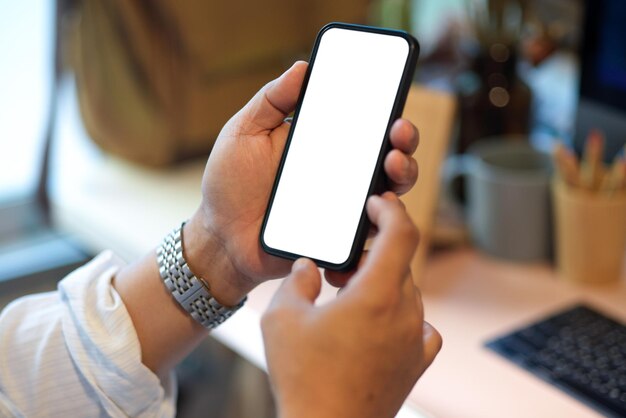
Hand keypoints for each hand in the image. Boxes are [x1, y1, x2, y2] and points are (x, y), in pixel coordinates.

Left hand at [185, 61, 419, 304]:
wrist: (220, 236)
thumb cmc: (230, 183)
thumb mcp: (244, 133)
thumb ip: (270, 100)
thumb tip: (303, 67)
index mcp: (322, 144)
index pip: (364, 124)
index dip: (385, 111)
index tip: (392, 100)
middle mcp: (341, 174)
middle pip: (388, 156)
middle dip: (404, 142)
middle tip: (398, 133)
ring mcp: (343, 207)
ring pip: (389, 192)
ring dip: (403, 176)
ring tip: (392, 164)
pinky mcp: (339, 239)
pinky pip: (370, 233)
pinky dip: (383, 221)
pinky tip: (377, 209)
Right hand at [261, 193, 441, 417]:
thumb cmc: (304, 377)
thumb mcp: (283, 318)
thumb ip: (296, 280)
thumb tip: (308, 267)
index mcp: (378, 294)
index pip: (402, 233)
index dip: (391, 209)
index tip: (377, 202)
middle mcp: (406, 313)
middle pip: (400, 262)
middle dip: (373, 251)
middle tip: (341, 263)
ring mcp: (414, 340)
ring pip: (407, 292)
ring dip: (382, 283)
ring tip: (349, 295)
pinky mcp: (415, 364)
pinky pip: (419, 325)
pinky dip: (400, 314)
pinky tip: (378, 323)